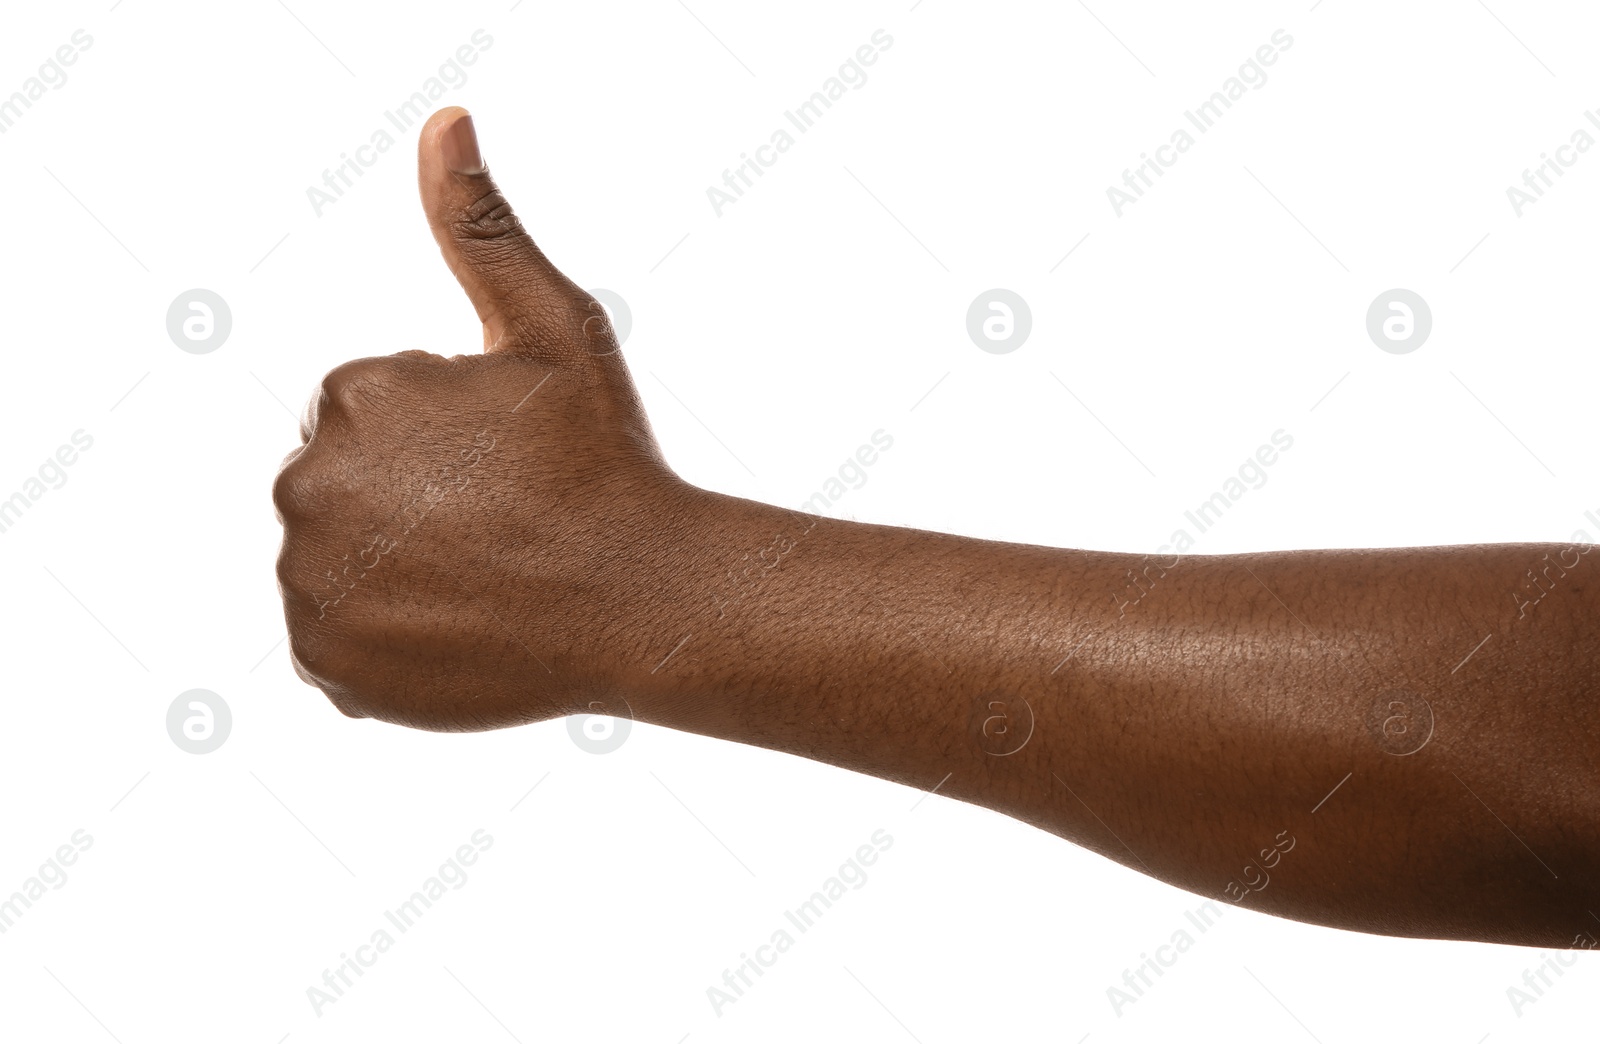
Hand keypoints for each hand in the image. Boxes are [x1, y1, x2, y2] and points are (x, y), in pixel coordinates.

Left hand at [272, 106, 699, 730]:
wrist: (643, 601)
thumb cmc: (605, 459)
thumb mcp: (554, 327)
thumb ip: (482, 227)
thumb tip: (444, 123)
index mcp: (353, 396)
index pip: (371, 415)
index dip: (447, 439)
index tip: (507, 465)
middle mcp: (307, 486)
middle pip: (347, 487)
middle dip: (411, 500)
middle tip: (501, 523)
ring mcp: (313, 586)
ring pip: (339, 560)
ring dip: (395, 565)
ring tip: (485, 576)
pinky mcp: (326, 666)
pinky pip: (337, 638)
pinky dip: (385, 636)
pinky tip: (459, 624)